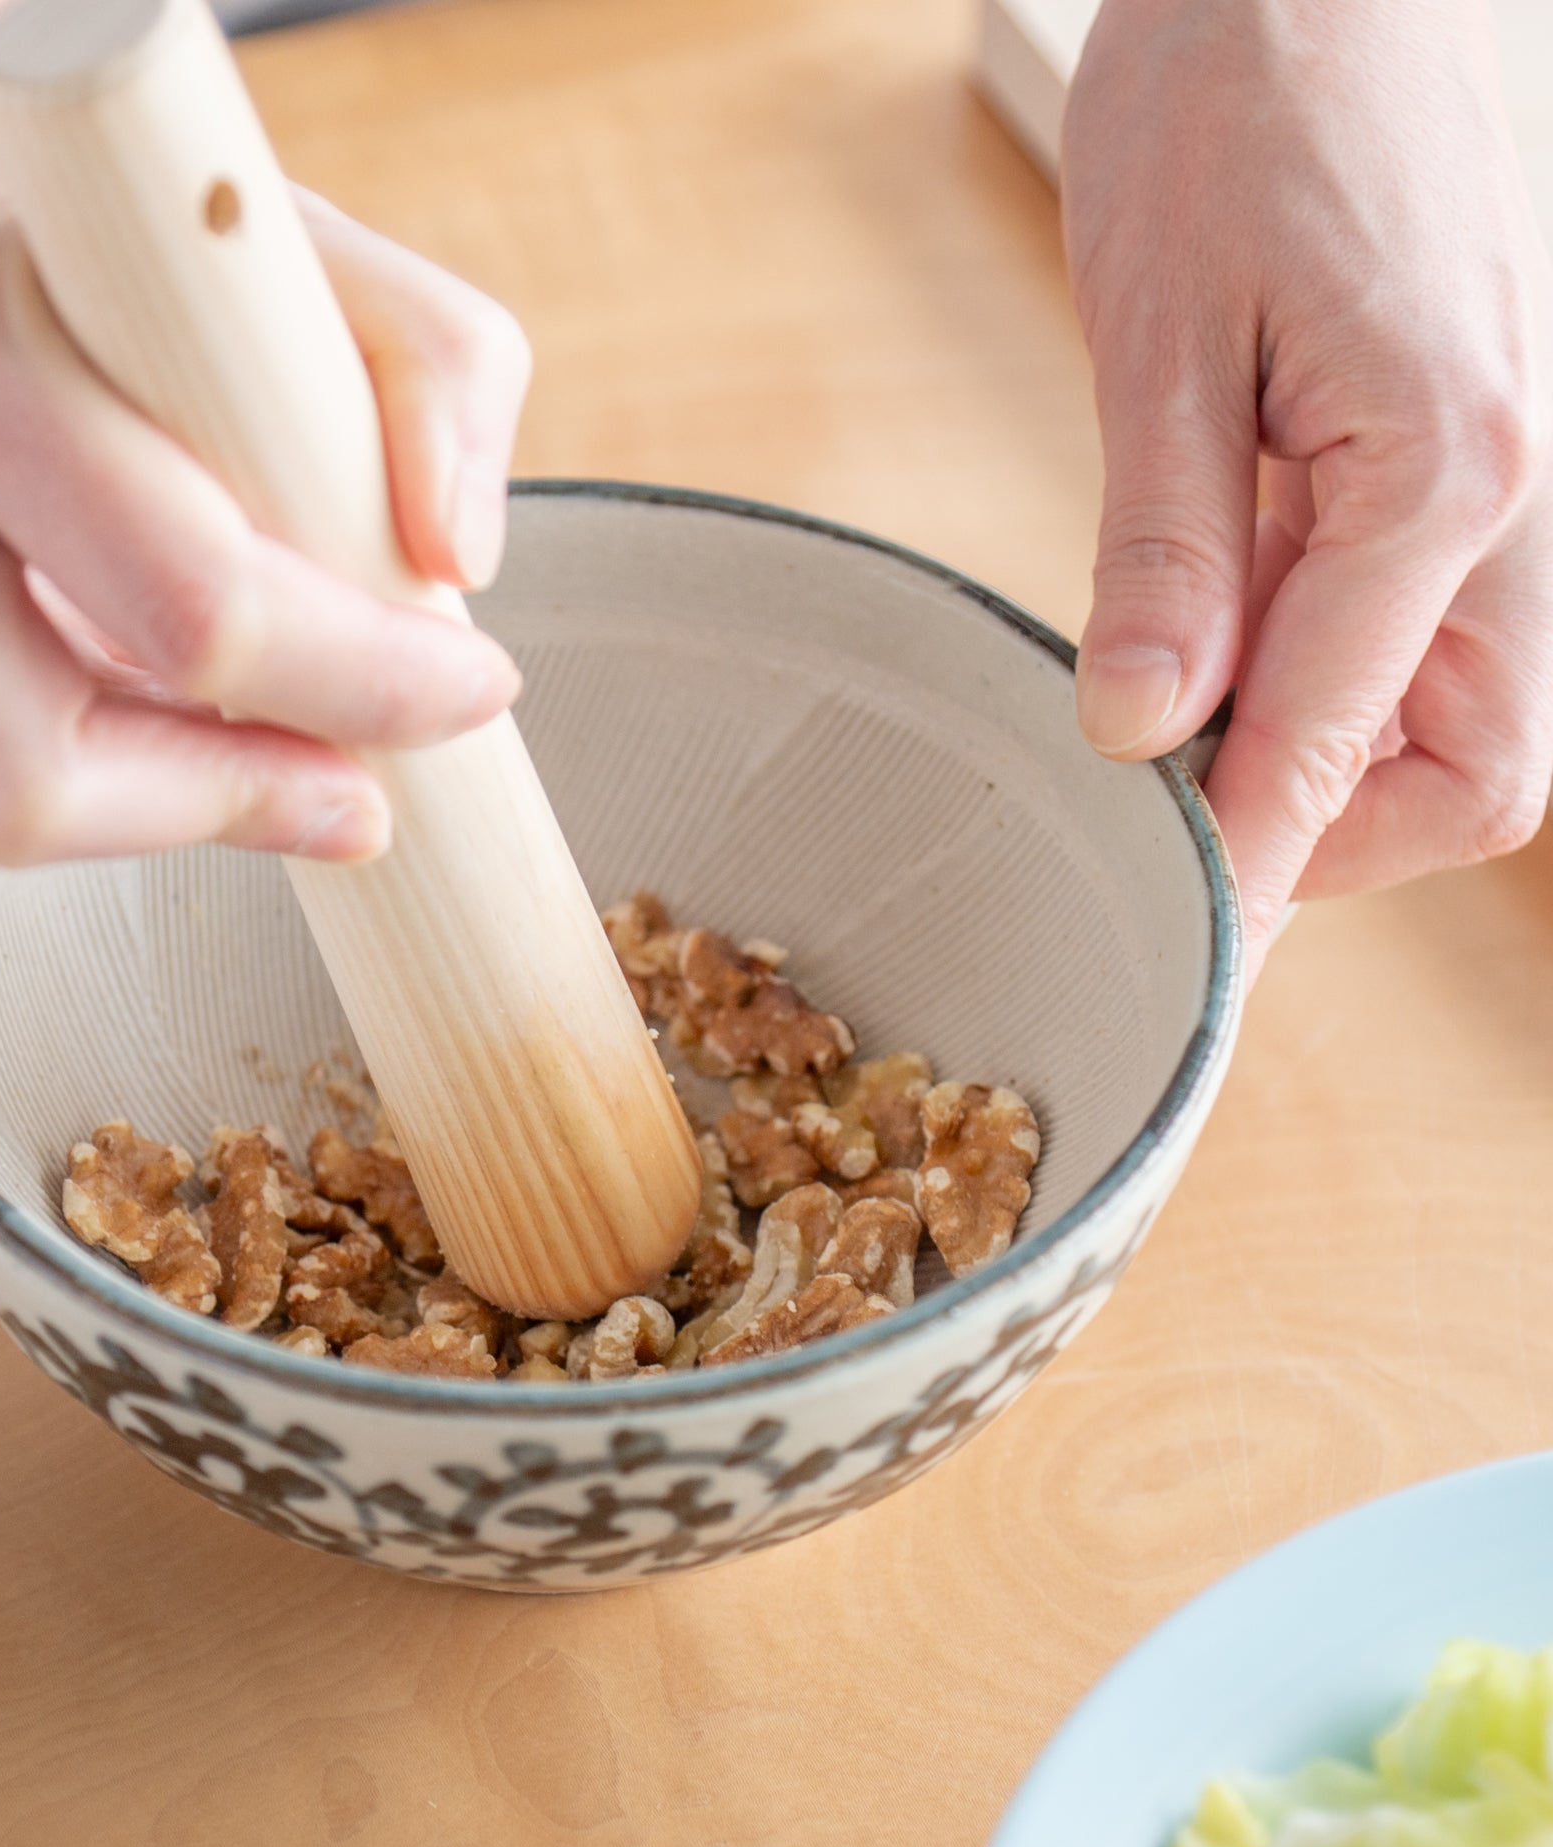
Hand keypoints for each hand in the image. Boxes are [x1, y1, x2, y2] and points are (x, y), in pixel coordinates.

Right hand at [0, 0, 527, 864]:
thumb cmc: (55, 162)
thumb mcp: (276, 201)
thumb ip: (426, 355)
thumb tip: (456, 562)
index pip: (193, 601)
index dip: (360, 681)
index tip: (472, 685)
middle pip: (45, 771)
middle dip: (237, 806)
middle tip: (361, 796)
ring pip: (1, 783)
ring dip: (173, 785)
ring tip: (279, 720)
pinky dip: (96, 706)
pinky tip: (135, 624)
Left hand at [1062, 0, 1552, 979]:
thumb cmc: (1245, 94)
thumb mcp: (1164, 333)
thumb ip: (1164, 550)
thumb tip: (1140, 733)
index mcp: (1445, 477)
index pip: (1341, 751)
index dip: (1245, 865)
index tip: (1165, 943)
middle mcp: (1517, 505)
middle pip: (1465, 779)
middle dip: (1320, 824)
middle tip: (1164, 794)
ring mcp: (1514, 491)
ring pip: (1459, 722)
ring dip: (1322, 752)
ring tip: (1179, 690)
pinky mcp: (1470, 468)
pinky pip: (1428, 634)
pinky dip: (1327, 672)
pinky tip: (1223, 624)